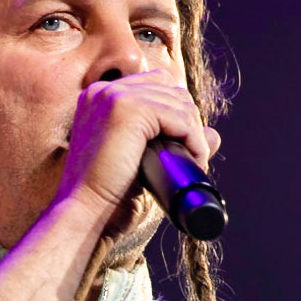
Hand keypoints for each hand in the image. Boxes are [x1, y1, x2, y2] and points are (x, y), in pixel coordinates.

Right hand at [52, 69, 221, 228]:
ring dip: (194, 132)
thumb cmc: (109, 199)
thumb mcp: (145, 165)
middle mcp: (103, 90)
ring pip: (177, 101)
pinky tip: (195, 157)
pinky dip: (193, 137)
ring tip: (196, 161)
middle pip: (169, 87)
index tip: (185, 146)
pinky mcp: (125, 108)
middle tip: (194, 156)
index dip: (177, 113)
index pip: (154, 85)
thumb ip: (173, 145)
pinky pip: (177, 115)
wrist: (85, 215)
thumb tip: (215, 135)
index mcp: (100, 99)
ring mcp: (112, 96)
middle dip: (189, 120)